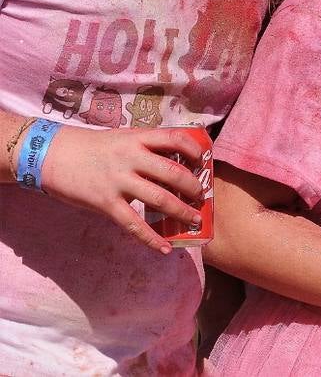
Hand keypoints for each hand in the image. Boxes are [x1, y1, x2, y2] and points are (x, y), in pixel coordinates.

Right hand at [39, 126, 206, 253]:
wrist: (51, 155)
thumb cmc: (92, 147)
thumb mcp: (122, 138)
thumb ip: (146, 146)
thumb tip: (175, 159)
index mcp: (137, 139)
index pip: (175, 139)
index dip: (194, 149)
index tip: (204, 160)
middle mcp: (131, 158)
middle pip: (173, 173)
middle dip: (194, 187)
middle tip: (204, 196)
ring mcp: (119, 181)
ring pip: (159, 199)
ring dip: (181, 211)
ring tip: (195, 220)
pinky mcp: (106, 202)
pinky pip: (134, 224)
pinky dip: (151, 238)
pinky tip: (165, 248)